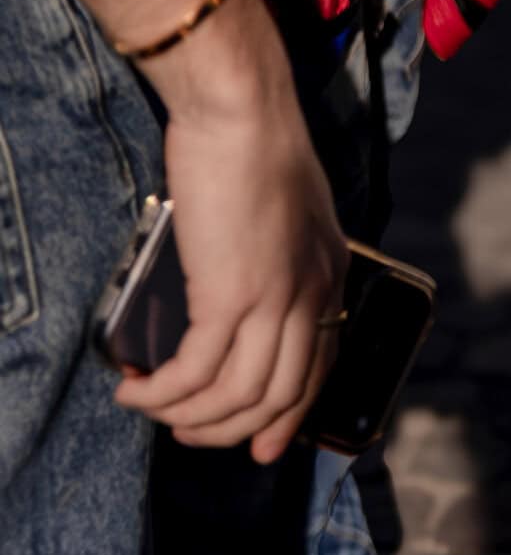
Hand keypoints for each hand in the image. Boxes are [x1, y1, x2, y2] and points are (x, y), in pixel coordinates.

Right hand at [115, 0, 346, 461]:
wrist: (243, 108)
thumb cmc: (256, 143)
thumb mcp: (288, 208)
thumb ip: (278, 253)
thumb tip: (241, 287)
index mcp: (330, 273)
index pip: (320, 368)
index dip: (288, 416)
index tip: (260, 446)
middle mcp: (312, 294)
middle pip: (280, 397)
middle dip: (232, 431)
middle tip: (190, 435)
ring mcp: (275, 300)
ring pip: (239, 399)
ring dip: (190, 418)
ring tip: (153, 409)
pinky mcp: (230, 296)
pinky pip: (195, 374)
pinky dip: (163, 394)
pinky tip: (136, 389)